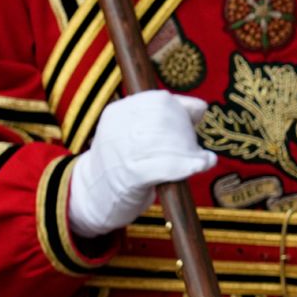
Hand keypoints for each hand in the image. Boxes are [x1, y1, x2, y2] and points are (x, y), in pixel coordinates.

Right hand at [68, 92, 216, 237]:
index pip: (160, 101)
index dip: (182, 113)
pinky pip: (166, 166)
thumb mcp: (137, 133)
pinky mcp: (130, 176)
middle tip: (196, 151)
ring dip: (192, 152)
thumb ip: (167, 117)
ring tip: (203, 161)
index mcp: (119, 111)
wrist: (92, 196)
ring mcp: (122, 151)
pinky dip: (188, 166)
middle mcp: (118, 127)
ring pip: (167, 141)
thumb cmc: (125, 163)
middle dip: (187, 134)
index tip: (192, 126)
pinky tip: (201, 166)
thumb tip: (201, 106)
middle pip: (165, 119)